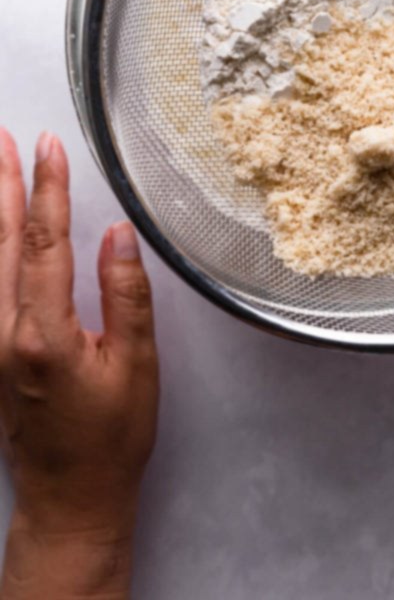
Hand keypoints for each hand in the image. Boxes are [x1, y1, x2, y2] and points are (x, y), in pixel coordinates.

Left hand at [0, 128, 158, 599]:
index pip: (45, 243)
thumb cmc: (112, 437)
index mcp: (45, 334)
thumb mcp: (136, 366)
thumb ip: (125, 294)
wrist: (70, 499)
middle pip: (0, 243)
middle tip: (3, 138)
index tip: (50, 145)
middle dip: (2, 185)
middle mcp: (3, 335)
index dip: (47, 189)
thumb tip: (117, 233)